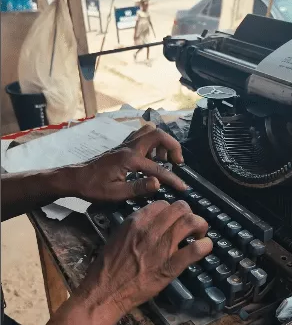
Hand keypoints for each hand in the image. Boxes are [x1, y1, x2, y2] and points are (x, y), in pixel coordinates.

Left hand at [72, 124, 186, 202]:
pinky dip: (151, 143)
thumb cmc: (94, 187)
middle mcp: (129, 147)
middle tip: (177, 163)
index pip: (157, 168)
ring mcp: (125, 144)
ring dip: (161, 143)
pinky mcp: (122, 146)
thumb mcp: (116, 193)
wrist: (76, 178)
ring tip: (163, 161)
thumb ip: (138, 188)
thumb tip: (158, 183)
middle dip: (172, 146)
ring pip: (149, 131)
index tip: (183, 187)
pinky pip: (141, 136)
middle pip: (158, 135)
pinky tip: (151, 157)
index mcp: (129, 159)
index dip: (172, 179)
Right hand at [80, 200, 212, 316]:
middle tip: (191, 226)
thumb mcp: (119, 235)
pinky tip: (205, 247)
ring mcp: (162, 248)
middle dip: (189, 214)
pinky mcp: (170, 267)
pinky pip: (194, 250)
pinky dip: (205, 246)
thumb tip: (154, 223)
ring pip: (190, 222)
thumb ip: (137, 226)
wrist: (105, 291)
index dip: (172, 212)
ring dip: (200, 225)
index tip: (175, 221)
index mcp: (136, 221)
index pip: (163, 204)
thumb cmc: (109, 265)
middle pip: (180, 208)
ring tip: (199, 234)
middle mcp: (150, 230)